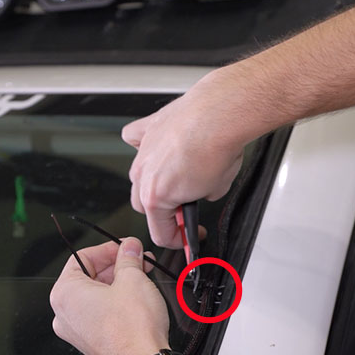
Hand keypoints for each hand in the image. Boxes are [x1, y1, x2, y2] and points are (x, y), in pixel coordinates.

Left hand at [50, 237, 170, 354]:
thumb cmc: (133, 328)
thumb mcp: (133, 279)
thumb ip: (128, 257)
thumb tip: (129, 247)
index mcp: (65, 294)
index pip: (82, 258)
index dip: (108, 248)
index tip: (126, 246)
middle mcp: (64, 314)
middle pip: (88, 277)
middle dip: (116, 266)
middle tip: (137, 260)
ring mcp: (76, 331)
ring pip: (95, 296)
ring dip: (118, 283)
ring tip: (141, 277)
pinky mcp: (90, 343)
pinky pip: (98, 314)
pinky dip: (115, 303)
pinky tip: (135, 298)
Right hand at [122, 71, 246, 247]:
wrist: (219, 114)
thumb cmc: (217, 149)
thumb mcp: (218, 190)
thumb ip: (201, 197)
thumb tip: (201, 192)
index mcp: (156, 197)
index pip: (160, 232)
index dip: (178, 240)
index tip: (188, 236)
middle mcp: (143, 174)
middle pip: (145, 204)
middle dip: (164, 210)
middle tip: (184, 208)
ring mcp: (143, 150)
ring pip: (140, 174)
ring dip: (155, 179)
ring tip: (180, 175)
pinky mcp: (148, 127)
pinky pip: (135, 138)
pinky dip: (143, 144)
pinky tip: (157, 145)